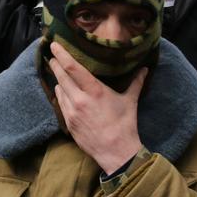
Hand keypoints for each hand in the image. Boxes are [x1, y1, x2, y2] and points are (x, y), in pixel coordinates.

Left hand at [48, 42, 146, 174]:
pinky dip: (60, 94)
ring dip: (58, 79)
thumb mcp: (130, 101)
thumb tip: (144, 69)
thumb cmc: (124, 125)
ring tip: (57, 71)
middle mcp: (79, 99)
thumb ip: (135, 82)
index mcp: (94, 91)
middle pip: (61, 76)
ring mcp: (71, 112)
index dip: (61, 54)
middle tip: (52, 55)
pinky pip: (60, 103)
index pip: (72, 68)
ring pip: (59, 89)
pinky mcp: (68, 123)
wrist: (116, 152)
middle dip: (55, 64)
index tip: (53, 44)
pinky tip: (62, 90)